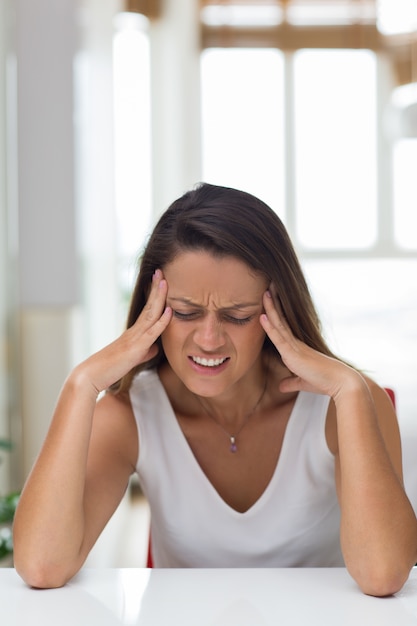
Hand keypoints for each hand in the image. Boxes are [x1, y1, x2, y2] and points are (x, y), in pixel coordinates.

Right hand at [76, 269, 171, 393]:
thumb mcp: (133, 358)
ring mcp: (135, 338)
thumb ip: (145, 351)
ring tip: (164, 280)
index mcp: (134, 332)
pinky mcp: (136, 348)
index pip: (147, 309)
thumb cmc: (110, 368)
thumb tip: (155, 348)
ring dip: (158, 297)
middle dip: (156, 287)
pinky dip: (162, 321)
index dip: (154, 295)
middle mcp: (134, 331)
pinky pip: (152, 332)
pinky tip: (170, 310)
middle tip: (160, 270)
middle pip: (149, 305)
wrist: (92, 376)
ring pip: (150, 314)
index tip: (160, 279)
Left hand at [260, 285, 361, 398]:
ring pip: (279, 324)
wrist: (340, 383)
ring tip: (265, 291)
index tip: (271, 297)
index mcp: (296, 347)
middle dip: (274, 303)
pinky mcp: (293, 354)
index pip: (282, 326)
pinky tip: (262, 316)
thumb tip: (281, 386)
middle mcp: (295, 343)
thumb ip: (291, 382)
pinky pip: (278, 338)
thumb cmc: (323, 381)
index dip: (275, 312)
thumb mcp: (302, 382)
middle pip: (280, 319)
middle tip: (268, 284)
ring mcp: (294, 347)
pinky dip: (269, 327)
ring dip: (271, 308)